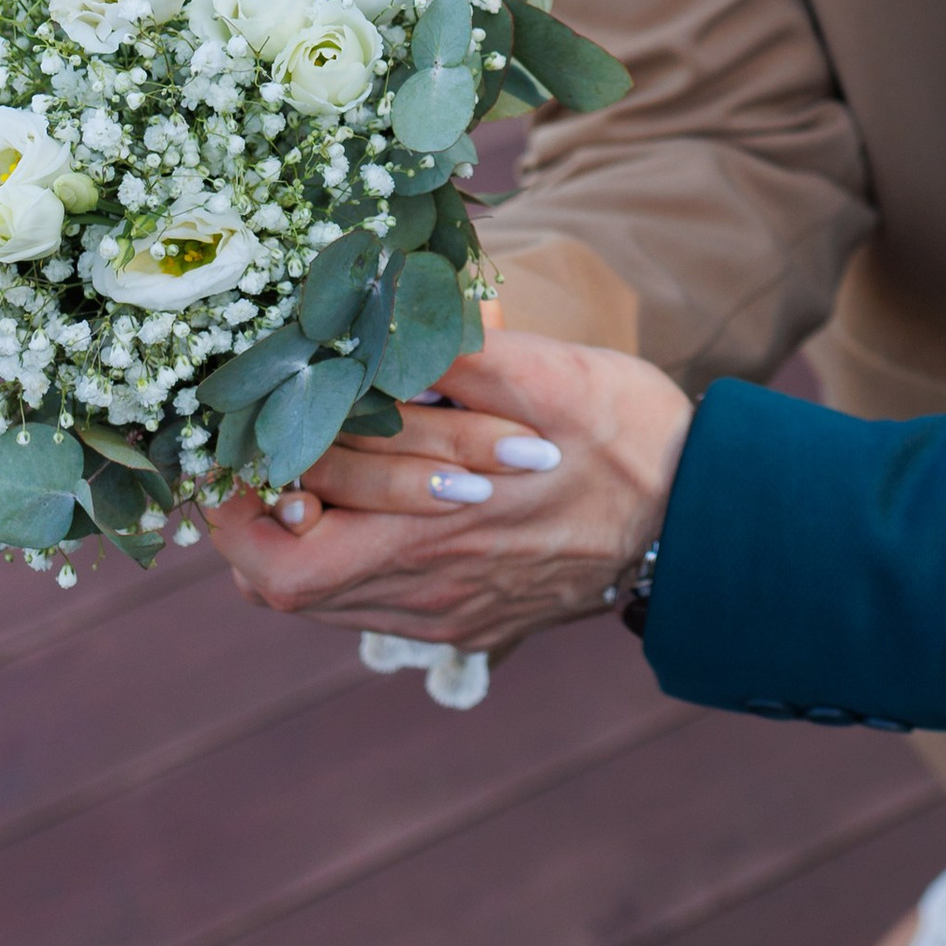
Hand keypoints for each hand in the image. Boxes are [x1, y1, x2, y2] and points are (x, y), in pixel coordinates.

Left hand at [206, 331, 692, 653]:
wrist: (709, 515)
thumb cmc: (629, 436)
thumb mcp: (547, 375)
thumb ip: (452, 357)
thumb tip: (371, 322)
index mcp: (432, 542)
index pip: (279, 565)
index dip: (237, 515)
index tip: (237, 456)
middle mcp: (431, 597)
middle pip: (289, 589)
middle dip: (262, 520)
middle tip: (272, 452)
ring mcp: (454, 618)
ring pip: (332, 601)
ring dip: (309, 539)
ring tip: (325, 469)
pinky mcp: (479, 623)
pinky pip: (383, 606)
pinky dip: (358, 556)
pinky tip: (388, 500)